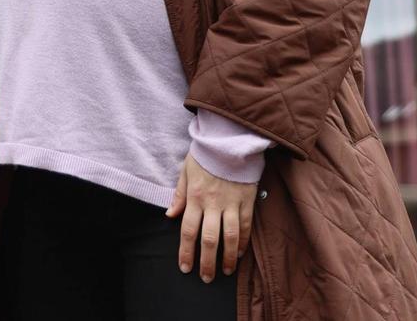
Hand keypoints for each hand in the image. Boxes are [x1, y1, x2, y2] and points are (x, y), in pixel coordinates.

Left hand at [166, 152, 256, 281]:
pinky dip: (244, 241)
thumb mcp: (186, 170)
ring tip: (225, 271)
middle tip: (206, 278)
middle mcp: (212, 202)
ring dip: (227, 257)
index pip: (188, 230)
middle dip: (207, 262)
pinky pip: (246, 224)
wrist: (229, 137)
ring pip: (230, 236)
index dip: (186, 252)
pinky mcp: (247, 199)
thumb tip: (169, 215)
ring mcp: (231, 202)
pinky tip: (240, 252)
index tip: (185, 267)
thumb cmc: (205, 154)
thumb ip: (179, 194)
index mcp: (195, 196)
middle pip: (209, 239)